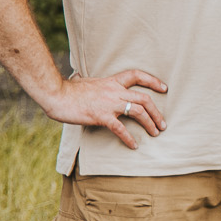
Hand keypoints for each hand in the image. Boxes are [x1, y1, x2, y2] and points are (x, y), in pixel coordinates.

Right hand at [42, 69, 167, 149]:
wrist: (56, 94)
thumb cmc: (67, 90)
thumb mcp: (83, 81)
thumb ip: (90, 81)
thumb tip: (82, 77)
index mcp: (111, 82)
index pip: (136, 75)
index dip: (152, 81)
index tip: (164, 88)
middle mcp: (114, 91)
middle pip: (144, 98)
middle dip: (157, 112)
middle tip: (163, 123)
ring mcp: (109, 104)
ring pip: (138, 111)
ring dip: (150, 123)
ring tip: (155, 133)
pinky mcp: (101, 116)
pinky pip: (120, 128)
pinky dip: (129, 138)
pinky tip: (134, 145)